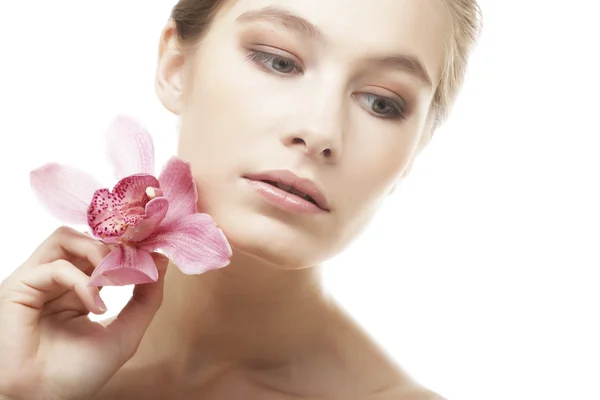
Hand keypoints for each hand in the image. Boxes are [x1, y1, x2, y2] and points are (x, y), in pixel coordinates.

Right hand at [0, 226, 166, 399]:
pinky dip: (82, 281)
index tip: (154, 253)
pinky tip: (95, 305)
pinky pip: (55, 267)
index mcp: (76, 288)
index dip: (127, 247)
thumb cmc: (77, 373)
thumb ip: (146, 299)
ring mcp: (36, 281)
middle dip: (116, 246)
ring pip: (65, 237)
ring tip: (114, 278)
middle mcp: (55, 280)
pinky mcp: (18, 288)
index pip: (101, 249)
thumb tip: (162, 260)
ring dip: (97, 251)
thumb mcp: (125, 333)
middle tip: (136, 263)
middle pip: (84, 235)